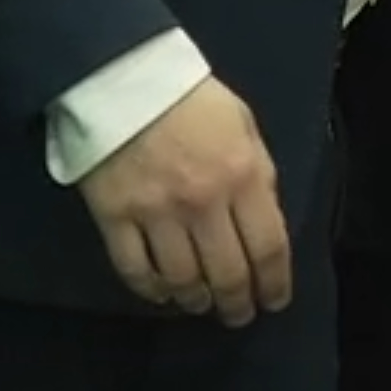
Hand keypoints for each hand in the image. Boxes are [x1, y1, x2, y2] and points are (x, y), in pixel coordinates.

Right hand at [74, 77, 290, 324]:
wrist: (122, 76)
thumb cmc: (192, 98)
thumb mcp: (244, 125)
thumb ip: (259, 174)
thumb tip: (265, 223)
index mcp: (243, 175)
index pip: (269, 247)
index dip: (276, 283)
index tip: (275, 301)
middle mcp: (203, 202)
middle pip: (228, 274)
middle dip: (239, 304)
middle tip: (240, 314)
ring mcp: (156, 213)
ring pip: (183, 280)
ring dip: (198, 301)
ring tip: (203, 303)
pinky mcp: (115, 218)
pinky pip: (136, 271)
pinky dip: (152, 291)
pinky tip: (163, 293)